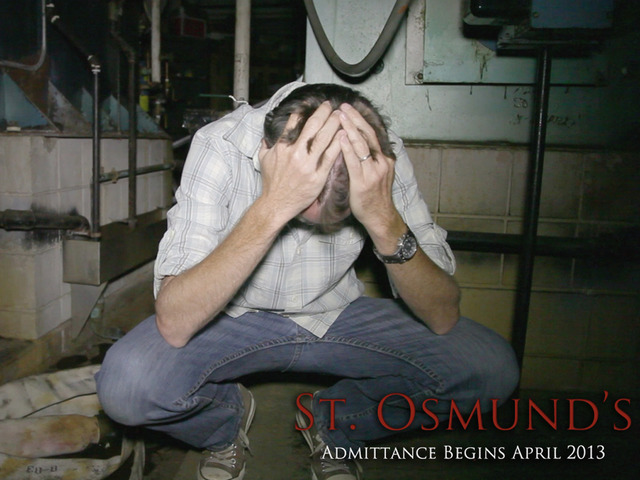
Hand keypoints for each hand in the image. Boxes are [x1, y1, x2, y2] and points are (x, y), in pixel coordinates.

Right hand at [258, 101, 341, 223]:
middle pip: (312, 127)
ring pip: (323, 139)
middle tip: (331, 105)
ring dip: (333, 124)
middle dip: (323, 113)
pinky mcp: (318, 176)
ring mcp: (307, 165)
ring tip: (340, 115)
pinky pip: (330, 157)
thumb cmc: (270, 183)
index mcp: (282, 147)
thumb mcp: (263, 160)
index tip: (312, 105)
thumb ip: (266, 145)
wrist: (276, 204)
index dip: (305, 111)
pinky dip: (337, 144)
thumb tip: (267, 136)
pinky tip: (343, 134)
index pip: (294, 123)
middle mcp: (295, 153)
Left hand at [338, 103, 402, 235]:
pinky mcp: (363, 182)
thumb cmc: (374, 195)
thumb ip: (370, 158)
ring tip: (339, 116)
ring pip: (362, 145)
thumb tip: (357, 143)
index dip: (361, 120)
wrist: (379, 216)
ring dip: (350, 128)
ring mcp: (373, 172)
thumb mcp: (377, 173)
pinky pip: (354, 161)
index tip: (350, 109)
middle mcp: (381, 162)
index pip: (372, 134)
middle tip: (343, 106)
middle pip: (368, 135)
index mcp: (385, 158)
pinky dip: (347, 148)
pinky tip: (340, 138)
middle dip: (355, 119)